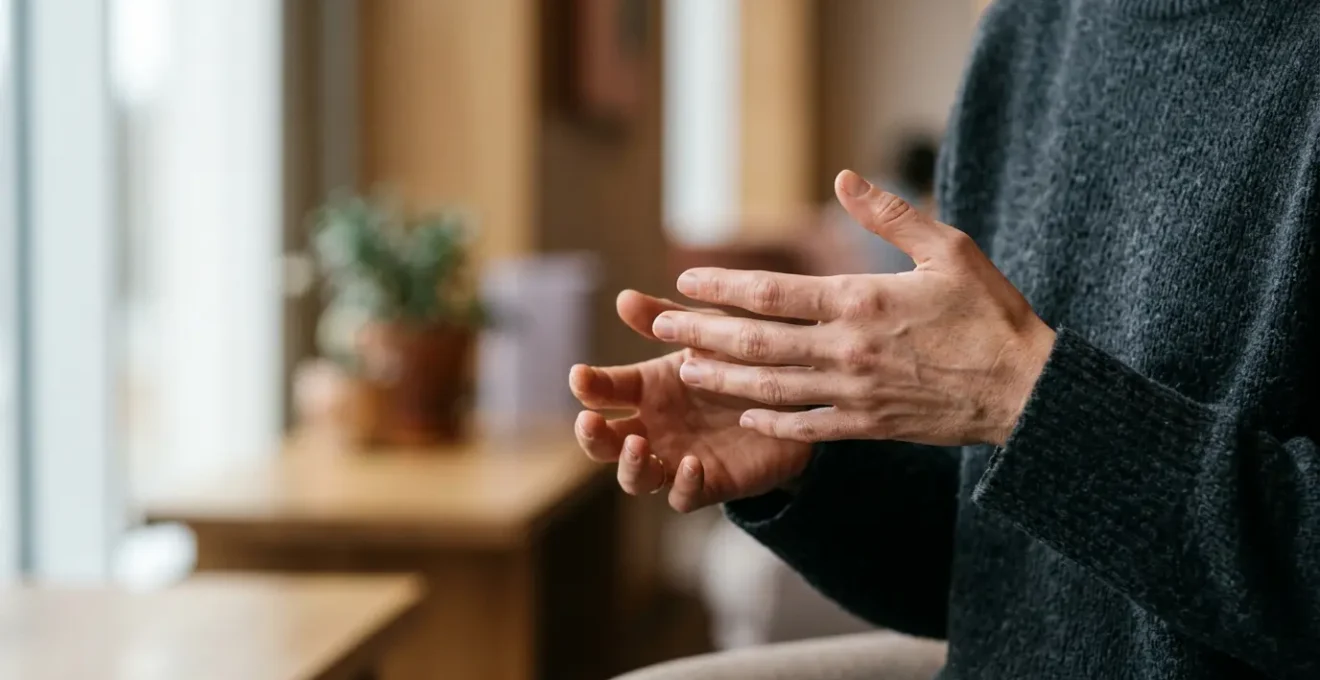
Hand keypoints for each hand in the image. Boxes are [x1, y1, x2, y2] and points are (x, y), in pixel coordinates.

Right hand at [570, 291, 812, 512]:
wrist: (797, 397)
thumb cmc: (741, 361)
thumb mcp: (706, 334)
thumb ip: (667, 320)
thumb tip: (623, 298)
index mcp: (647, 390)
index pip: (603, 391)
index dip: (588, 386)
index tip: (579, 375)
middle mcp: (653, 429)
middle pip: (605, 442)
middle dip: (591, 435)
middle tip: (588, 421)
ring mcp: (677, 459)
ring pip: (634, 478)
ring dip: (629, 465)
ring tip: (637, 445)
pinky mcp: (709, 484)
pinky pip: (683, 497)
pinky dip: (682, 484)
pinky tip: (691, 464)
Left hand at [651, 170, 1055, 446]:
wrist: (1025, 390)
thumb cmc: (991, 314)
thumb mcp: (948, 249)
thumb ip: (889, 215)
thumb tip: (841, 179)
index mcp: (860, 302)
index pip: (771, 294)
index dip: (722, 287)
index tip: (687, 281)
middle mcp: (846, 350)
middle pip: (756, 342)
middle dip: (702, 331)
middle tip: (659, 324)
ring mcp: (854, 394)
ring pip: (769, 387)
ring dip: (721, 376)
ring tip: (684, 365)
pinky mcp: (868, 426)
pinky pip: (806, 426)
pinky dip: (771, 420)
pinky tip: (745, 413)